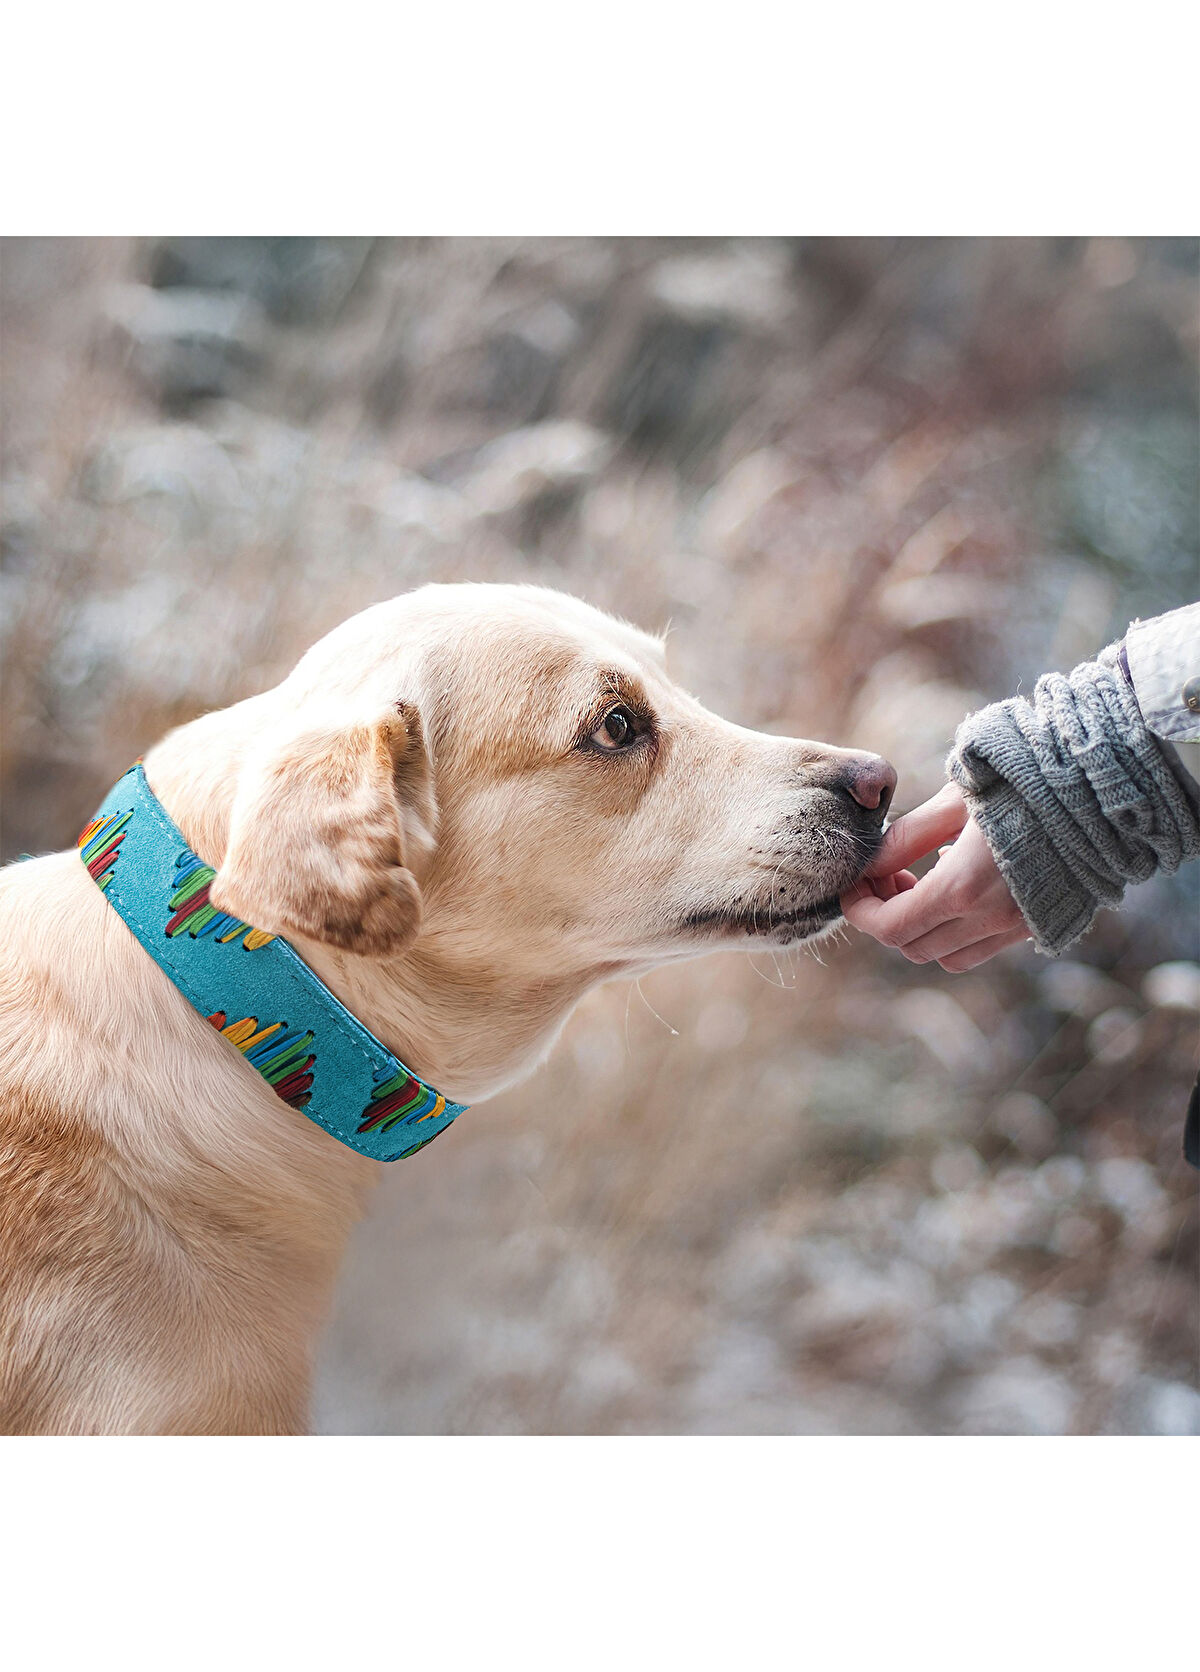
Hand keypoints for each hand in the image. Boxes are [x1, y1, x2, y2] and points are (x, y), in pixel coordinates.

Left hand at [839, 783, 1031, 971]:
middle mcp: (990, 919)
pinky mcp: (1037, 924)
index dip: (860, 910)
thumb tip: (870, 864)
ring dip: (921, 929)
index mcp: (963, 887)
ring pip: (946, 956)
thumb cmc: (1022, 782)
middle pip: (912, 947)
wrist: (1098, 789)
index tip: (853, 885)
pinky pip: (981, 948)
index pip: (890, 927)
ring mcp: (1016, 927)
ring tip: (919, 881)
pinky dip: (956, 931)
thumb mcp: (954, 800)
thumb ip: (907, 837)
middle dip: (886, 916)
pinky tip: (958, 885)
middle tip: (886, 875)